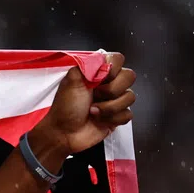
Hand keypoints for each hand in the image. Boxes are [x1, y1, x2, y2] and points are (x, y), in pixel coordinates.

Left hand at [31, 51, 135, 165]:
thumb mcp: (71, 80)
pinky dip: (112, 118)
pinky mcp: (117, 116)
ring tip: (93, 111)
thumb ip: (88, 64)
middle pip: (129, 77)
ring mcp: (114, 100)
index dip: (112, 69)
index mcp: (97, 73)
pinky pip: (128, 114)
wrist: (63, 133)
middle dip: (111, 90)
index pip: (118, 59)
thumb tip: (104, 59)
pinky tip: (99, 120)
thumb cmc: (65, 107)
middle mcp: (108, 84)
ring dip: (109, 107)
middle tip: (95, 96)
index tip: (99, 78)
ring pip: (130, 97)